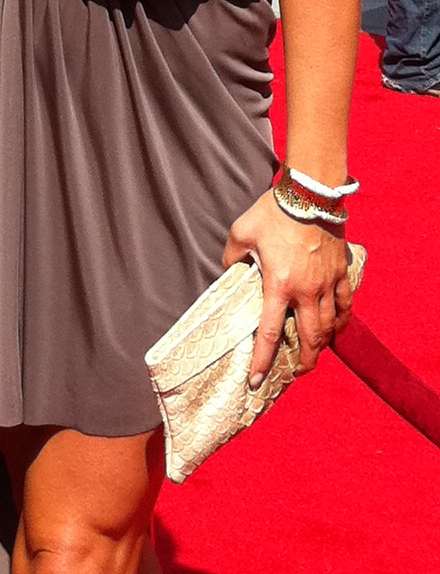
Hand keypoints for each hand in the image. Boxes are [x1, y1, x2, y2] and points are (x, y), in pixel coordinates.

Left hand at [224, 190, 352, 388]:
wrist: (311, 191)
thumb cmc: (274, 211)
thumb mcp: (242, 231)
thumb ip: (232, 255)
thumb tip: (227, 269)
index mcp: (278, 284)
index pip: (269, 333)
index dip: (261, 361)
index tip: (255, 381)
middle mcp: (305, 291)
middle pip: (309, 339)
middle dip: (304, 361)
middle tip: (297, 372)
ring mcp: (327, 283)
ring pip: (329, 326)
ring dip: (322, 344)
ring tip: (315, 354)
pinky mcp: (341, 272)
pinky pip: (345, 304)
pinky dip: (342, 320)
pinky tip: (337, 327)